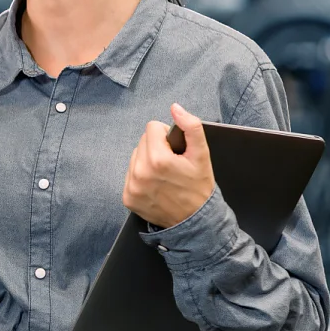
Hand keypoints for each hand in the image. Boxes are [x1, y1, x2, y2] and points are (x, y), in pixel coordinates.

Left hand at [122, 103, 214, 228]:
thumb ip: (191, 127)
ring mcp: (132, 186)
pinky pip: (130, 174)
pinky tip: (155, 185)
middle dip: (156, 148)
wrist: (195, 222)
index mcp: (158, 159)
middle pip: (142, 141)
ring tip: (163, 174)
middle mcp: (140, 172)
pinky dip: (140, 176)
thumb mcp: (202, 155)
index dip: (166, 136)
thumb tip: (175, 108)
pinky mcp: (127, 198)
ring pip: (135, 157)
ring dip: (147, 161)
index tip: (176, 150)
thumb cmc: (199, 187)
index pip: (152, 128)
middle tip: (171, 164)